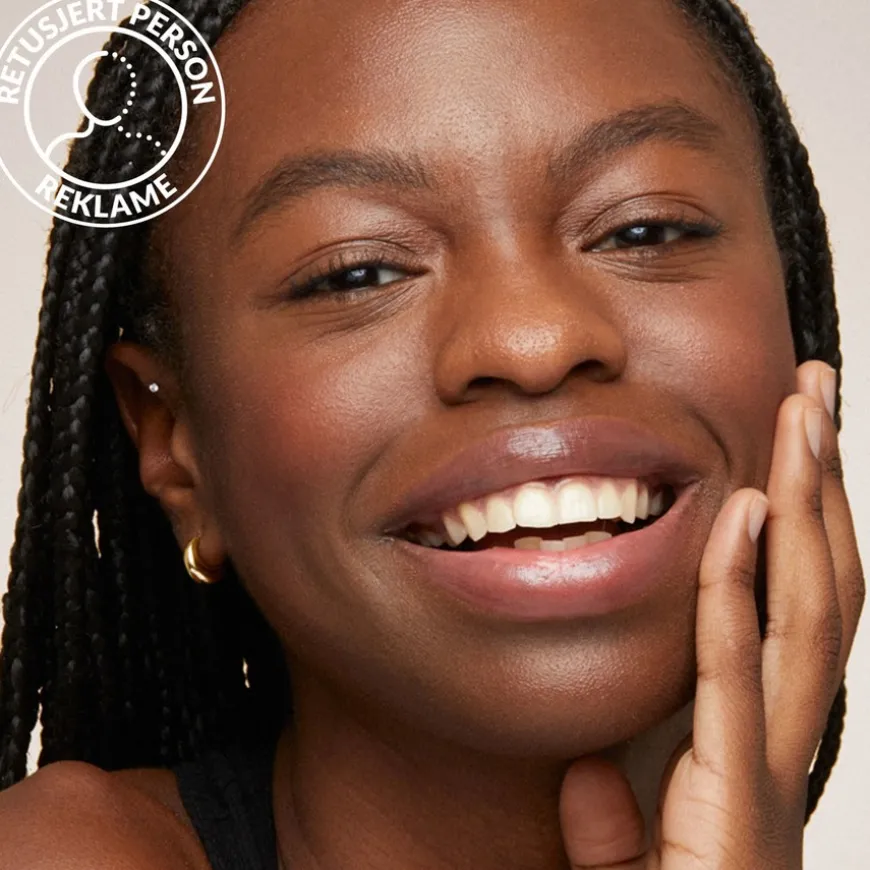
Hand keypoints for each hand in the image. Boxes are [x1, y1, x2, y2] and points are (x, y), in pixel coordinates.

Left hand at [558, 360, 865, 868]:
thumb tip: (592, 782)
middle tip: (816, 390)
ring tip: (802, 417)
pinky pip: (737, 673)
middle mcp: (784, 744)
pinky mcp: (734, 802)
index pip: (799, 609)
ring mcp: (771, 770)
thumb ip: (617, 821)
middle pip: (823, 586)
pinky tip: (744, 515)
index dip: (806, 524)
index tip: (792, 443)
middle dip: (825, 483)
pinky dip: (742, 592)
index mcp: (760, 746)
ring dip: (807, 508)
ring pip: (808, 613)